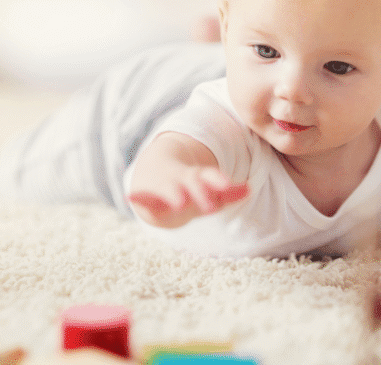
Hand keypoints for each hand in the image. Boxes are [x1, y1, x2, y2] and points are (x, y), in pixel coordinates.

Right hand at [128, 167, 248, 227]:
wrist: (152, 173)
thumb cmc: (186, 188)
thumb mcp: (205, 190)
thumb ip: (227, 193)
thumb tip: (250, 189)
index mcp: (197, 178)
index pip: (209, 176)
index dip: (218, 181)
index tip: (227, 184)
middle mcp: (181, 180)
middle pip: (193, 184)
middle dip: (201, 193)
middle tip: (211, 206)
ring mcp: (163, 187)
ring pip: (171, 191)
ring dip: (175, 195)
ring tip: (181, 202)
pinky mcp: (145, 196)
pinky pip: (142, 198)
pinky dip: (137, 197)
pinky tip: (130, 198)